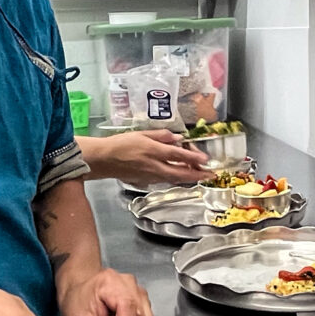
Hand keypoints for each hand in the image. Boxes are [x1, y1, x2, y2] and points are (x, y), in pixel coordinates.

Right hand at [84, 130, 209, 186]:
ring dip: (189, 177)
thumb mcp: (141, 134)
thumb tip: (177, 138)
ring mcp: (151, 176)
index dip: (193, 157)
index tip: (206, 159)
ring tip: (200, 173)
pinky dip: (177, 177)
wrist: (103, 160)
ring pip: (175, 179)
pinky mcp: (147, 181)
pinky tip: (182, 174)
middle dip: (197, 175)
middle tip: (211, 174)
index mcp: (153, 151)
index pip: (177, 155)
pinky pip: (166, 180)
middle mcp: (154, 166)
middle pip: (180, 173)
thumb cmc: (120, 144)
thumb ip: (161, 136)